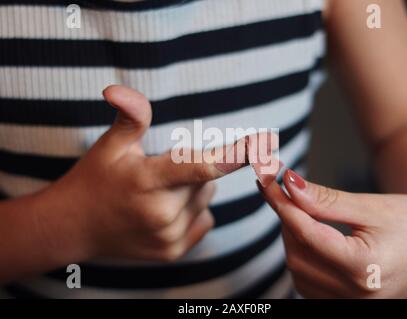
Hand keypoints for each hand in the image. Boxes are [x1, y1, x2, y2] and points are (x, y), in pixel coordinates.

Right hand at [43, 85, 245, 261]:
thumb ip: (130, 117)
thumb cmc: (94, 180)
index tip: (266, 142)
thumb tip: (116, 89)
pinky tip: (162, 211)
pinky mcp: (173, 252)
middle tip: (159, 173)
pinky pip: (204, 219)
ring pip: (207, 200)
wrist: (74, 227)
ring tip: (157, 193)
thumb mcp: (110, 146)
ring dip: (193, 192)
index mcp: (148, 181)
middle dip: (193, 171)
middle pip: (208, 182)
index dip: (237, 154)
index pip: (203, 166)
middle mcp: (162, 214)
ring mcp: (169, 237)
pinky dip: (192, 211)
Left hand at [258, 169, 406, 297]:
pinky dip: (303, 257)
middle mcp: (356, 296)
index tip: (269, 181)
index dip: (282, 202)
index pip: (305, 232)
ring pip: (298, 270)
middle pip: (297, 253)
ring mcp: (353, 305)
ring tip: (303, 213)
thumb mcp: (371, 206)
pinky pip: (309, 283)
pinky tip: (309, 237)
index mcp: (364, 269)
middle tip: (287, 192)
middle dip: (287, 220)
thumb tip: (288, 183)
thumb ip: (325, 199)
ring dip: (293, 239)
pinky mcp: (351, 303)